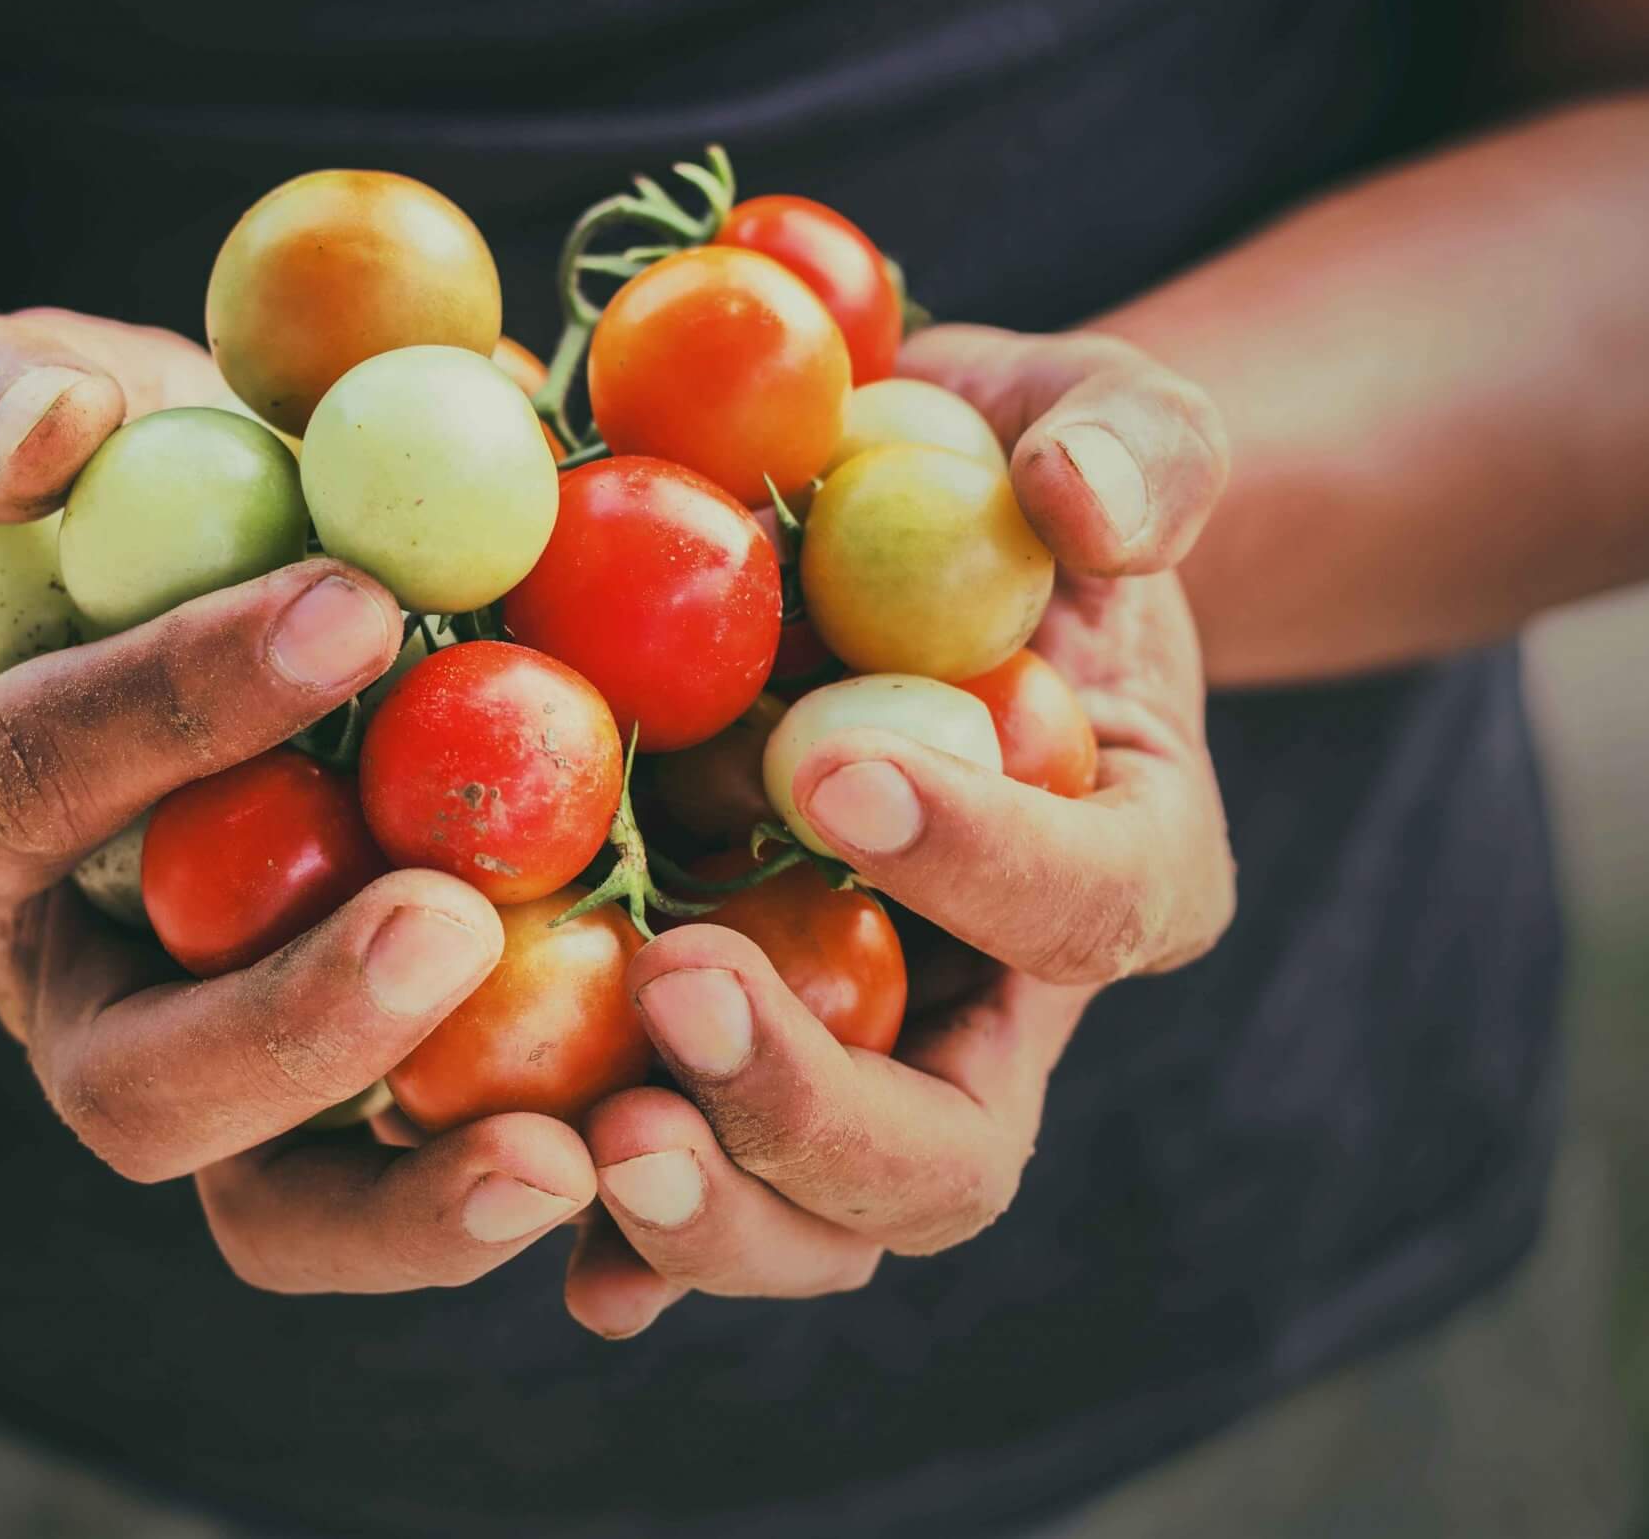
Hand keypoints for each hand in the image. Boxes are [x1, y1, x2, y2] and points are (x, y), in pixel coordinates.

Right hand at [0, 312, 597, 1293]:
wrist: (192, 601)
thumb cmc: (117, 496)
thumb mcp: (39, 402)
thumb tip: (55, 430)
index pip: (34, 778)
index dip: (176, 705)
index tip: (356, 608)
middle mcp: (66, 991)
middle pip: (134, 1086)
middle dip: (287, 1025)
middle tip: (448, 922)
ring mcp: (211, 1073)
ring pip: (271, 1209)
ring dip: (416, 1196)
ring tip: (570, 1145)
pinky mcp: (350, 1109)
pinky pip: (416, 1193)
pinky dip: (523, 1184)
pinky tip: (657, 1135)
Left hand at [567, 326, 1237, 1335]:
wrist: (870, 547)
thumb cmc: (990, 477)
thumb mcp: (1087, 414)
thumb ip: (1133, 441)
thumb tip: (1079, 500)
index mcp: (1117, 861)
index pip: (1090, 905)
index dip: (981, 859)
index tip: (837, 767)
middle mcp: (987, 1006)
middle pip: (947, 1152)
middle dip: (814, 1103)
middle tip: (680, 985)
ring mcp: (843, 1056)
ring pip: (812, 1221)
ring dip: (706, 1207)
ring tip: (585, 1141)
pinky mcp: (711, 1060)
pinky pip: (674, 1185)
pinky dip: (604, 1234)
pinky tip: (516, 1203)